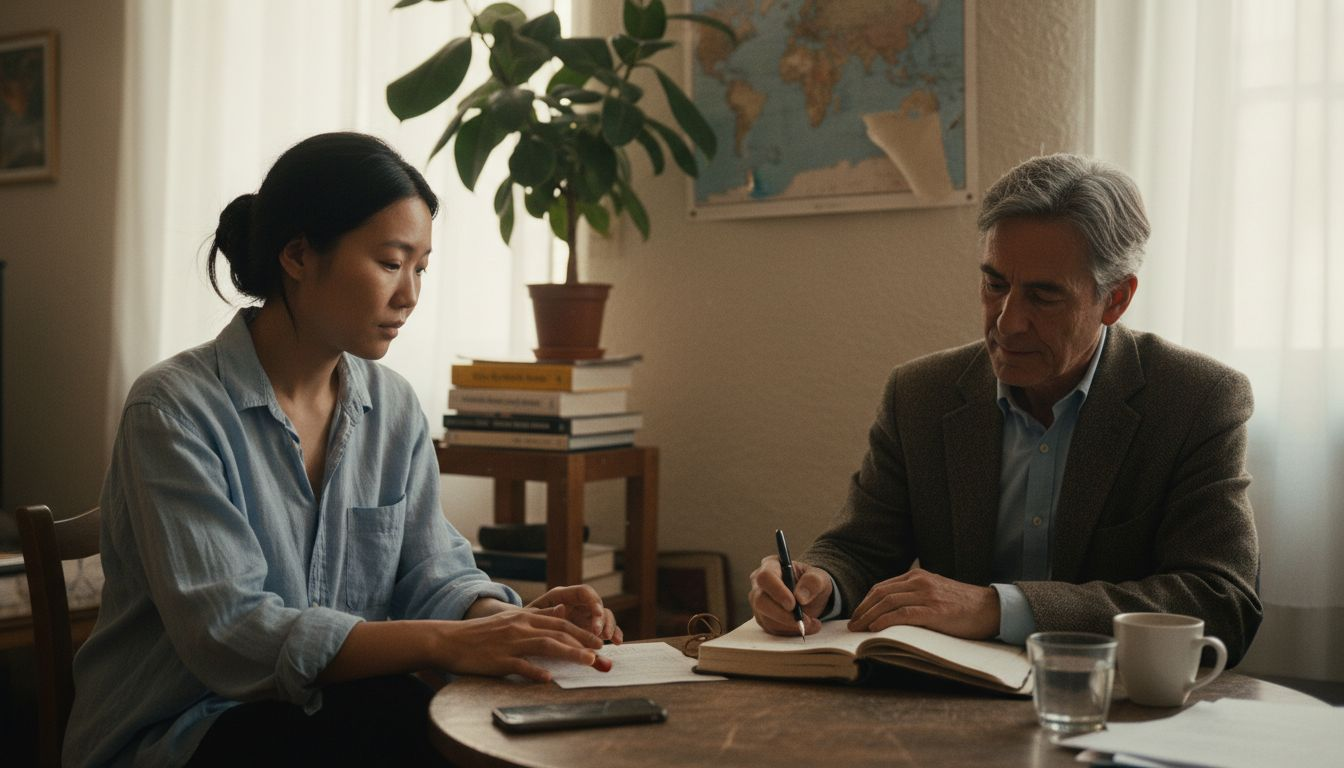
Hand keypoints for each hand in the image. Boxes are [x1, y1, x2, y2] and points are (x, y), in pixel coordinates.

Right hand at [433, 606, 610, 682]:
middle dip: (584, 642)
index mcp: (525, 617)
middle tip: (602, 654)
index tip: (600, 642)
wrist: (450, 640)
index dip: (582, 632)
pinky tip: (548, 678)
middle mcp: (521, 627)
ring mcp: (510, 643)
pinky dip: (535, 671)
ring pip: (546, 645)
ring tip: (588, 662)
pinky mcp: (498, 660)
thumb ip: (536, 617)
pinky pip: (520, 666)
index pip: (560, 622)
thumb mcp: (511, 619)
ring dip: (570, 653)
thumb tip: (561, 610)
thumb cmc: (482, 633)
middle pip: (559, 632)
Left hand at [527, 585, 622, 643]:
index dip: (594, 602)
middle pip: (597, 604)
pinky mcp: (587, 630)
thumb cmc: (522, 622)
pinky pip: (604, 629)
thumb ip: (545, 613)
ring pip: (604, 616)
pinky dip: (613, 633)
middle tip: (601, 634)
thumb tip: (562, 609)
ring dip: (609, 626)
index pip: (584, 592)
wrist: (517, 632)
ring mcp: (583, 616)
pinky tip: (617, 642)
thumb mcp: (530, 617)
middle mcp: (576, 604)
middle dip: (602, 618)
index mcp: (562, 595)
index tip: (598, 616)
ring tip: (608, 639)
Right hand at [748, 555, 831, 635]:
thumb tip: (800, 597)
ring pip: (766, 618)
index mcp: (771, 566)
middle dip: (783, 614)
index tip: (793, 604)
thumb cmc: (812, 583)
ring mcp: (759, 602)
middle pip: (760, 600)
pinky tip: (805, 626)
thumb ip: (813, 582)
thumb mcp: (820, 578)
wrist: (811, 597)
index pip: (765, 577)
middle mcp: (760, 584)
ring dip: (790, 625)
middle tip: (804, 619)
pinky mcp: (763, 618)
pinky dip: (790, 631)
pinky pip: (772, 629)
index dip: (777, 591)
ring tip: (811, 623)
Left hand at [846, 567, 999, 638]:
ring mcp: (927, 595)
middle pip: (880, 593)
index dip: (866, 602)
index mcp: (917, 576)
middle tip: (851, 624)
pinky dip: (886, 621)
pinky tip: (875, 629)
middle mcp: (920, 582)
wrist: (991, 608)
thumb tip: (889, 612)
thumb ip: (914, 596)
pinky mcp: (935, 611)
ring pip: (888, 603)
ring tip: (858, 629)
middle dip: (862, 610)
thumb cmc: (962, 605)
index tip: (856, 615)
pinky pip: (903, 614)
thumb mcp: (935, 592)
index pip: (882, 587)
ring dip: (869, 617)